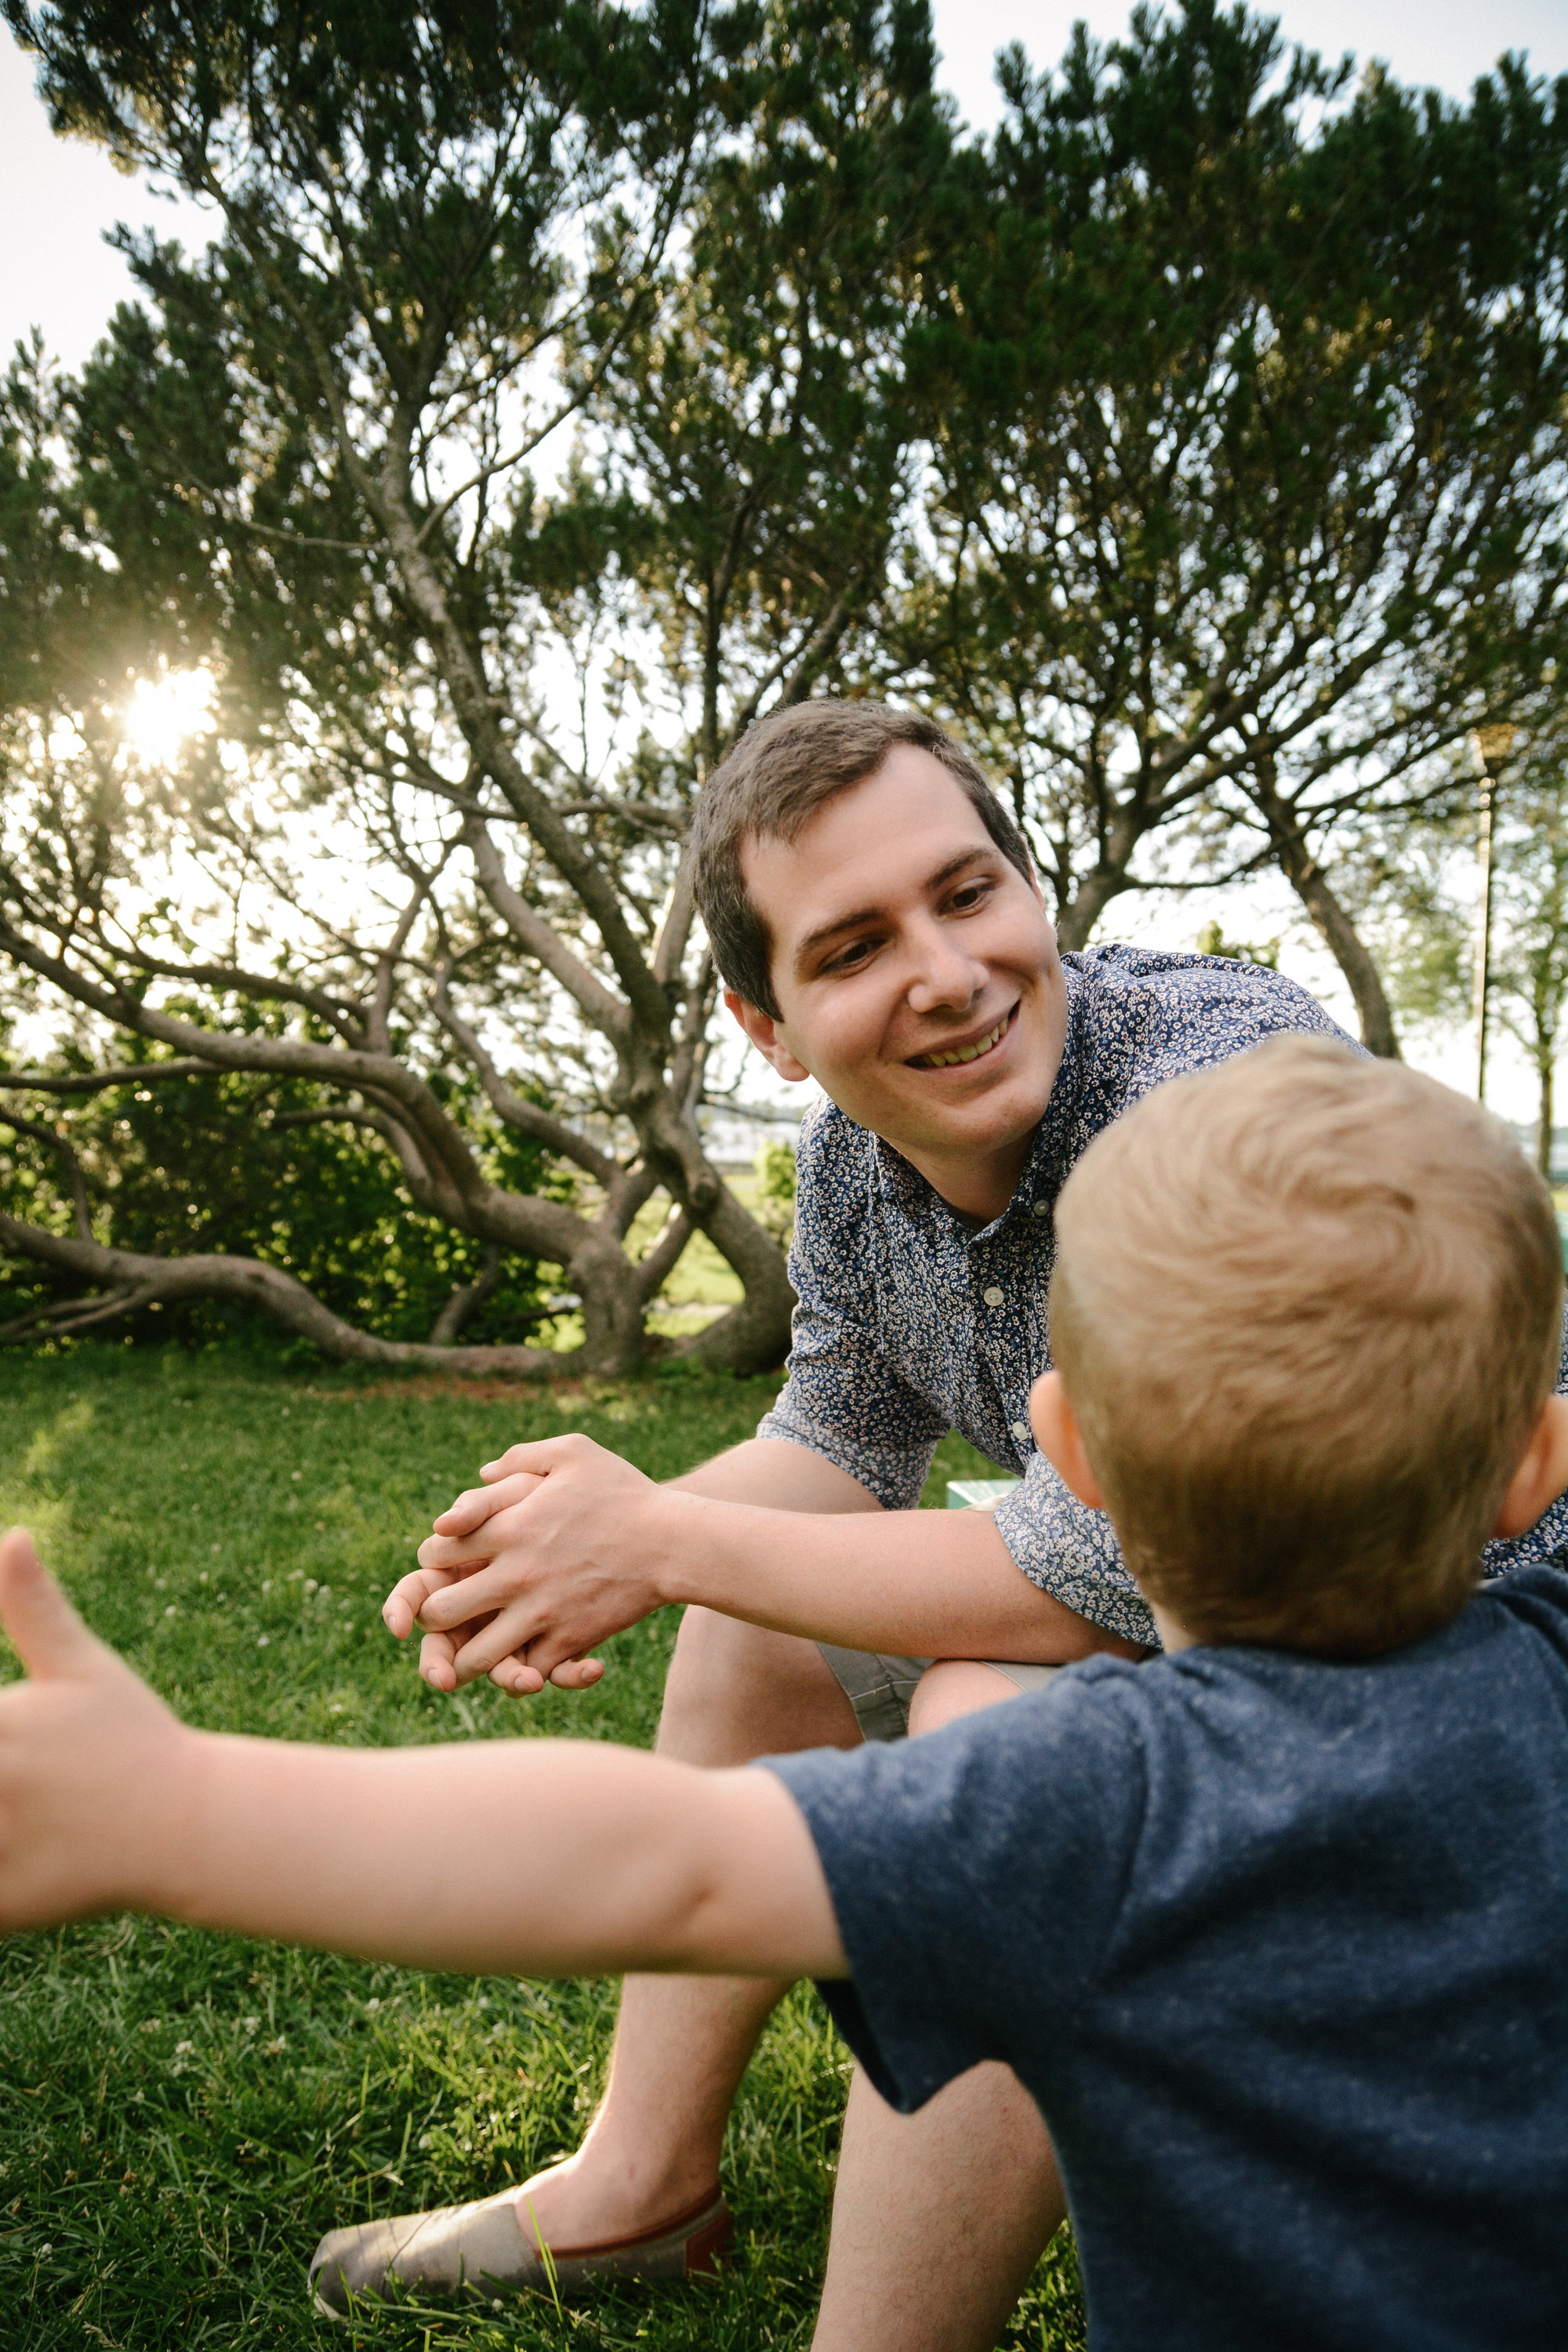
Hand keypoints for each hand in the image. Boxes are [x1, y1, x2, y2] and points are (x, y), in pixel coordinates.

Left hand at [0, 1528, 194, 1928]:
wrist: (189, 1824)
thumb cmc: (132, 1737)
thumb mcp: (82, 1667)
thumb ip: (32, 1606)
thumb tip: (13, 1534)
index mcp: (3, 1723)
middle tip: (4, 1771)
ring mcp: (1, 1848)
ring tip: (10, 1804)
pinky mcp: (6, 1905)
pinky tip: (14, 1855)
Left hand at [383, 1435, 670, 1691]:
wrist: (674, 1543)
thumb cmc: (624, 1493)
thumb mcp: (573, 1452)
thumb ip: (521, 1457)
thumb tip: (482, 1473)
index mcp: (509, 1527)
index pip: (436, 1552)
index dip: (433, 1559)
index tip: (445, 1563)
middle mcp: (516, 1574)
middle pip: (440, 1613)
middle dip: (434, 1616)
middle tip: (447, 1613)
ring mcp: (541, 1613)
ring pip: (476, 1657)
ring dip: (466, 1656)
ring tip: (471, 1650)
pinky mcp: (569, 1641)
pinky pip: (526, 1671)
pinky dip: (520, 1670)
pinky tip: (525, 1657)